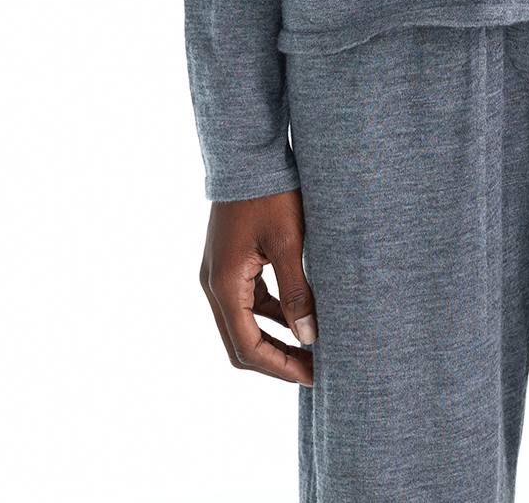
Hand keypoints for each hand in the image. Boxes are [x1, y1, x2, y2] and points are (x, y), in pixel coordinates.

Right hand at [198, 189, 317, 384]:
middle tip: (314, 369)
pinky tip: (300, 316)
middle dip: (277, 359)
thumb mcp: (288, 242)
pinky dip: (271, 314)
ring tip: (312, 346)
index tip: (312, 376)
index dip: (280, 366)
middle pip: (241, 341)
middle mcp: (214, 284)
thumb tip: (309, 337)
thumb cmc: (269, 194)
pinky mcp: (230, 262)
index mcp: (224, 284)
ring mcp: (219, 273)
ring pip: (244, 323)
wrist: (248, 153)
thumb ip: (297, 291)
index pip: (247, 346)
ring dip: (275, 338)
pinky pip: (248, 300)